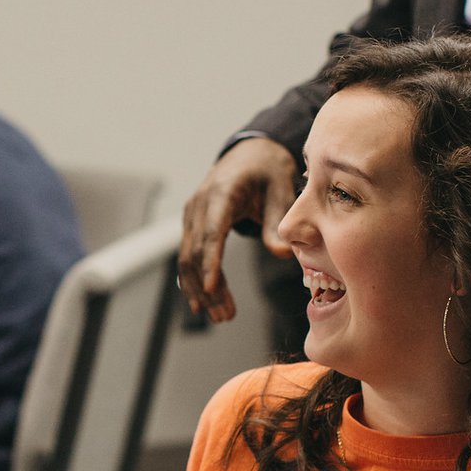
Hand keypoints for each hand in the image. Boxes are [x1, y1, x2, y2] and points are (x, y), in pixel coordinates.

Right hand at [177, 136, 298, 321]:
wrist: (251, 154)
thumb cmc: (269, 171)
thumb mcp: (281, 190)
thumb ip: (278, 222)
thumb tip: (282, 254)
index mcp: (221, 193)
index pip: (211, 232)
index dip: (211, 262)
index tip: (213, 289)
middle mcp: (199, 204)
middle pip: (195, 252)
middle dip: (208, 288)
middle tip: (224, 316)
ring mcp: (191, 215)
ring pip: (187, 259)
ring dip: (201, 290)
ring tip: (220, 316)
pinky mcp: (192, 224)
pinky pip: (188, 256)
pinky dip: (194, 280)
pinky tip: (204, 303)